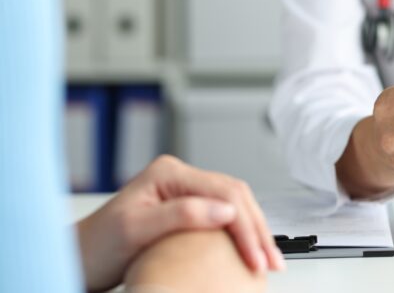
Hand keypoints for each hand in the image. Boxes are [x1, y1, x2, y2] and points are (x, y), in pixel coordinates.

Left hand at [76, 155, 284, 291]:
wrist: (78, 259)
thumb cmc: (98, 246)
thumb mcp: (136, 229)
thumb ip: (181, 214)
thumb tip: (226, 210)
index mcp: (170, 172)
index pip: (224, 192)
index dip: (245, 226)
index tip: (256, 257)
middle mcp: (181, 177)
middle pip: (236, 195)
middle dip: (258, 229)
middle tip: (272, 263)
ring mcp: (185, 192)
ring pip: (236, 205)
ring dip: (255, 232)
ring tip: (270, 261)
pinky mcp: (188, 210)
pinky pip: (225, 216)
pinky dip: (242, 235)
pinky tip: (251, 252)